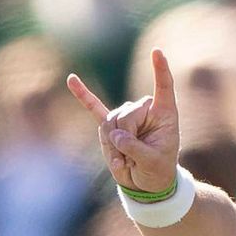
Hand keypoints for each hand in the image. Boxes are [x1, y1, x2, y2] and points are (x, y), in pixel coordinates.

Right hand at [67, 49, 179, 192]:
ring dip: (113, 147)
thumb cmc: (157, 170)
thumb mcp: (153, 163)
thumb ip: (135, 148)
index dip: (160, 70)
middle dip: (125, 139)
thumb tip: (114, 135)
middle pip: (126, 114)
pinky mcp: (110, 125)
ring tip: (124, 161)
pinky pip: (94, 108)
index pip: (163, 87)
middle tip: (133, 160)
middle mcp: (145, 110)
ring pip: (110, 122)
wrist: (145, 183)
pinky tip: (72, 79)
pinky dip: (83, 95)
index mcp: (164, 113)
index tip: (157, 52)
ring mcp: (126, 116)